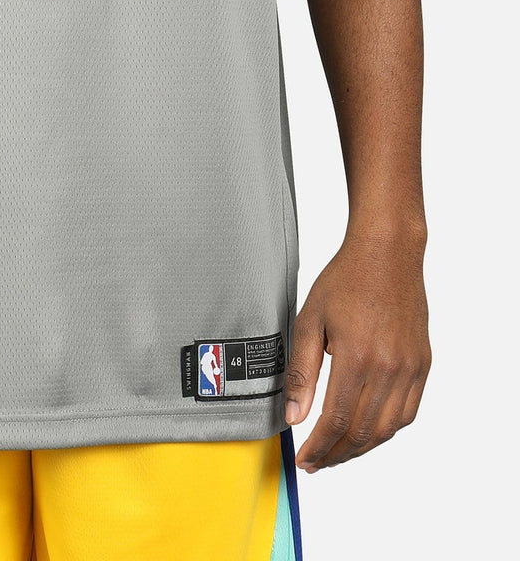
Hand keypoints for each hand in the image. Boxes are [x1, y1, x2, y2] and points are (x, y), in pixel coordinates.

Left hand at [283, 227, 429, 471]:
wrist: (387, 254)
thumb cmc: (345, 280)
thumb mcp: (310, 320)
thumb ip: (302, 372)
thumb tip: (293, 416)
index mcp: (357, 357)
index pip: (337, 420)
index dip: (319, 447)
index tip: (305, 459)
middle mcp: (389, 368)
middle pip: (363, 432)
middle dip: (337, 454)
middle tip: (316, 463)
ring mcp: (410, 368)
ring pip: (388, 428)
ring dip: (361, 448)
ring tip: (337, 452)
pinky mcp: (422, 364)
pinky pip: (408, 412)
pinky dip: (387, 429)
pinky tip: (368, 431)